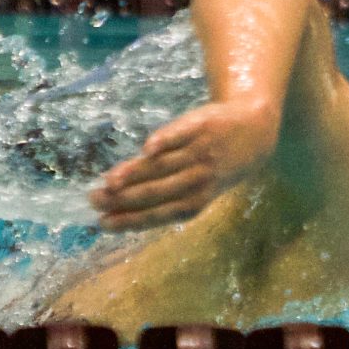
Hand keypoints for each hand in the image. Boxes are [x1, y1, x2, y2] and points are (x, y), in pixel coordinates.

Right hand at [88, 98, 280, 231]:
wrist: (254, 130)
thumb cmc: (214, 165)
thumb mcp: (197, 187)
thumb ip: (162, 195)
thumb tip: (117, 208)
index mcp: (198, 199)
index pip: (160, 213)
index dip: (132, 219)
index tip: (103, 223)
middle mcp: (199, 178)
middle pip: (157, 191)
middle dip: (124, 199)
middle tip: (94, 200)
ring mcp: (201, 151)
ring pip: (163, 166)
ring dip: (134, 174)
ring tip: (107, 182)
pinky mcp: (201, 125)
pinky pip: (181, 135)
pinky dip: (165, 141)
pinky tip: (147, 148)